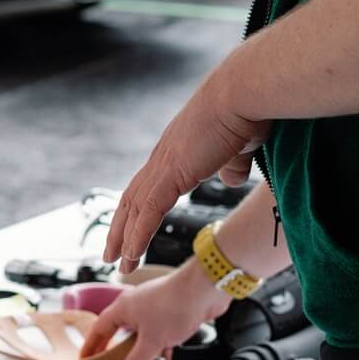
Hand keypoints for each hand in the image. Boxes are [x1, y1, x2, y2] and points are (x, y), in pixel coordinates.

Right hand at [80, 265, 231, 359]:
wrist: (205, 289)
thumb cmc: (177, 302)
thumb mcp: (152, 340)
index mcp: (123, 308)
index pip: (99, 330)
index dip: (91, 346)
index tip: (87, 357)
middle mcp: (135, 306)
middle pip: (119, 332)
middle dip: (118, 351)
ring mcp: (153, 308)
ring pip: (141, 334)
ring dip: (142, 350)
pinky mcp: (170, 312)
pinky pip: (158, 333)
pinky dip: (158, 346)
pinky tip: (165, 356)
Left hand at [103, 72, 267, 273]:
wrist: (244, 94)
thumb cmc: (247, 113)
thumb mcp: (240, 147)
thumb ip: (232, 165)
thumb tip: (232, 178)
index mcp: (176, 152)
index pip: (147, 187)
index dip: (136, 211)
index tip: (131, 231)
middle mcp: (163, 158)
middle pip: (131, 200)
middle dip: (120, 229)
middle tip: (110, 254)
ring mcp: (164, 165)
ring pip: (134, 209)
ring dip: (123, 239)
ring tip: (119, 265)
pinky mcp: (172, 172)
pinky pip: (148, 211)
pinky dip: (137, 235)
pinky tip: (131, 255)